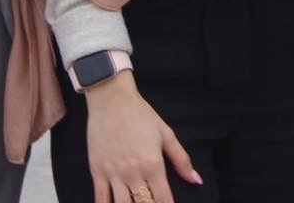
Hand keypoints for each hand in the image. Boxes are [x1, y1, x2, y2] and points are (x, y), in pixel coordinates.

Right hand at [83, 71, 202, 202]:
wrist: (112, 100)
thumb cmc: (140, 115)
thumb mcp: (165, 134)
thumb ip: (181, 159)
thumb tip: (196, 180)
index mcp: (153, 164)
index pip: (163, 199)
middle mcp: (134, 173)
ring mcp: (114, 174)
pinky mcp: (97, 172)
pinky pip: (100, 199)